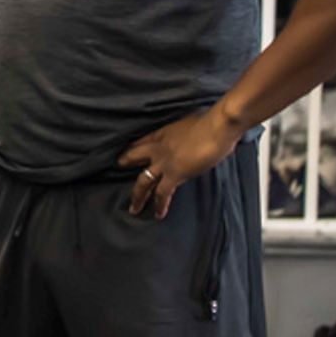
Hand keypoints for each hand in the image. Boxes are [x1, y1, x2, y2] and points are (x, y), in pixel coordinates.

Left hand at [117, 102, 243, 218]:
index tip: (126, 152)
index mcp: (163, 132)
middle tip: (118, 167)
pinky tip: (158, 214)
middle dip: (125, 162)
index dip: (133, 147)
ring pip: (143, 181)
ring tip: (134, 208)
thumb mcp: (192, 124)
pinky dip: (160, 205)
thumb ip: (187, 133)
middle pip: (134, 156)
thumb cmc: (211, 122)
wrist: (217, 127)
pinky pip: (162, 193)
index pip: (142, 141)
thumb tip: (195, 138)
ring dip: (138, 196)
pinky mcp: (175, 174)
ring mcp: (164, 162)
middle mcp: (159, 147)